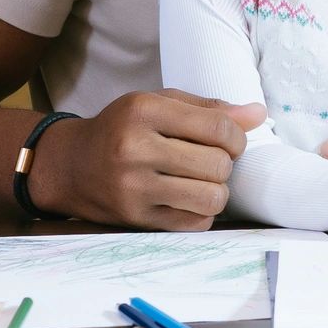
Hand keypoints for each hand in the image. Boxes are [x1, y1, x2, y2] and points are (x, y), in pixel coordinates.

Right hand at [28, 88, 256, 230]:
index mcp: (144, 110)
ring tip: (203, 181)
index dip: (237, 137)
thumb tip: (259, 114)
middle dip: (225, 164)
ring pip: (211, 197)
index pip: (218, 127)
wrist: (68, 165)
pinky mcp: (135, 218)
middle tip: (210, 161)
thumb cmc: (123, 129)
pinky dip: (202, 213)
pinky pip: (195, 223)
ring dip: (217, 191)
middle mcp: (135, 148)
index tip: (229, 141)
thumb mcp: (159, 104)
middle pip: (218, 164)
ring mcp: (133, 187)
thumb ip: (209, 108)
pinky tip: (188, 199)